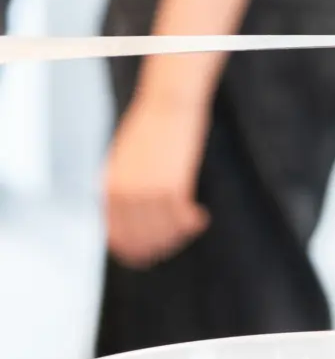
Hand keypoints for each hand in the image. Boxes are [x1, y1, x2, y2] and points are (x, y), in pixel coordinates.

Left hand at [105, 98, 210, 265]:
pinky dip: (192, 222)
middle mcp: (124, 195)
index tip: (150, 255)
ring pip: (163, 230)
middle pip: (142, 238)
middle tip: (178, 241)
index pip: (117, 236)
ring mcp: (147, 191)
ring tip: (193, 225)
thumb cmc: (150, 127)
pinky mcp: (172, 185)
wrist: (167, 103)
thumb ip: (120, 188)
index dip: (134, 251)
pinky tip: (201, 216)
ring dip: (180, 234)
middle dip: (161, 245)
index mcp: (109, 189)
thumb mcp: (123, 159)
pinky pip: (181, 217)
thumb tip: (127, 216)